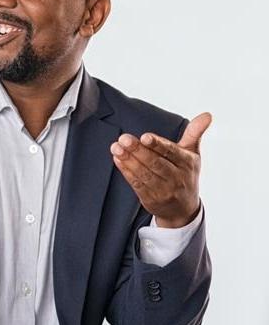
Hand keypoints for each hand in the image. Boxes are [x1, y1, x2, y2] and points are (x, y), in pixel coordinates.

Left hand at [110, 112, 211, 227]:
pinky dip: (126, 171)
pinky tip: (118, 159)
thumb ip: (194, 133)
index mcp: (188, 163)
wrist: (183, 209)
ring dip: (128, 160)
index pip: (171, 152)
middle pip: (156, 163)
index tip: (145, 136)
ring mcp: (163, 190)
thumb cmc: (185, 174)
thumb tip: (207, 114)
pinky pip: (136, 184)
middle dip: (138, 150)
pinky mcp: (150, 199)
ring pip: (144, 174)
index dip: (158, 145)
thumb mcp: (192, 154)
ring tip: (116, 147)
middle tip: (124, 139)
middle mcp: (177, 177)